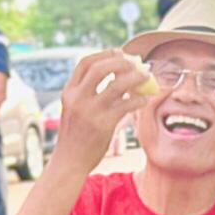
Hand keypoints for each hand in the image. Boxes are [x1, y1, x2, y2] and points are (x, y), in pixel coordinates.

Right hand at [52, 50, 151, 173]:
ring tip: (146, 77)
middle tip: (136, 63)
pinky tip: (144, 100)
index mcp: (68, 92)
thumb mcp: (74, 111)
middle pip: (100, 68)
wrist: (69, 162)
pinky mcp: (102, 124)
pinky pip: (125, 105)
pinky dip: (138, 99)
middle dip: (121, 62)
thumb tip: (115, 80)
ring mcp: (89, 111)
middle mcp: (77, 98)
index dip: (103, 54)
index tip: (119, 52)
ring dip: (134, 77)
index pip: (85, 63)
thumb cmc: (75, 138)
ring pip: (116, 84)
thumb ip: (87, 95)